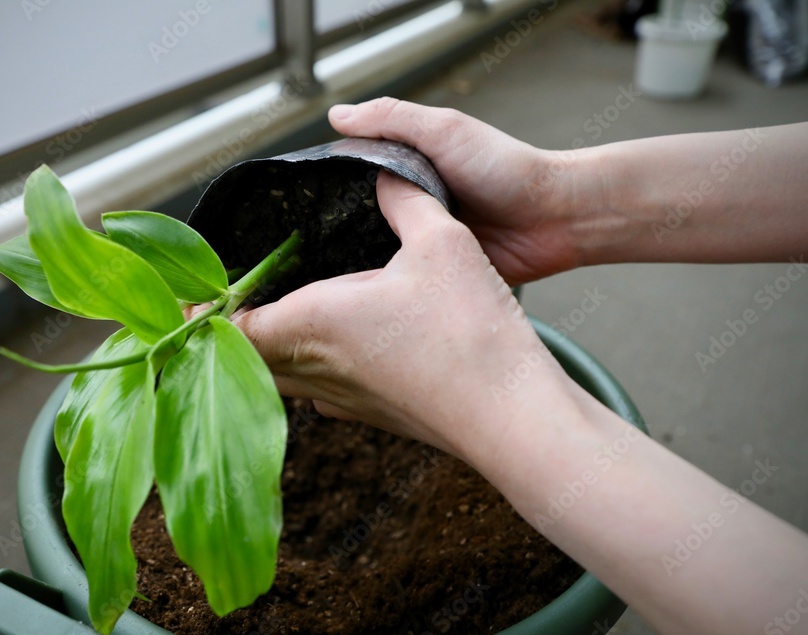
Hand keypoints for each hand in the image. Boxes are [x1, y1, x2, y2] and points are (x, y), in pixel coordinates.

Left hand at [236, 172, 575, 462]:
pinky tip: (331, 350)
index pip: (232, 324)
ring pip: (280, 378)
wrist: (512, 419)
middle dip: (227, 332)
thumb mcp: (441, 242)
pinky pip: (318, 393)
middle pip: (246, 356)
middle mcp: (316, 368)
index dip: (204, 312)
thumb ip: (404, 201)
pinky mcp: (372, 417)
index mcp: (313, 322)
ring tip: (266, 322)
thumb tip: (384, 176)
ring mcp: (343, 400)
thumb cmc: (471, 335)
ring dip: (265, 352)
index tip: (190, 299)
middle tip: (218, 307)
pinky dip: (307, 371)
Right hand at [328, 98, 584, 283]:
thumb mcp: (445, 130)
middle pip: (362, 218)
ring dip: (366, 261)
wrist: (555, 217)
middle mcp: (413, 204)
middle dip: (343, 230)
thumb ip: (392, 119)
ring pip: (380, 253)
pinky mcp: (440, 273)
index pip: (357, 176)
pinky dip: (393, 286)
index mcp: (409, 168)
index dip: (333, 185)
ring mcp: (425, 240)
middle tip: (316, 247)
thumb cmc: (506, 167)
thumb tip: (337, 115)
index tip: (306, 200)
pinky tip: (372, 293)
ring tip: (336, 274)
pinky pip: (407, 282)